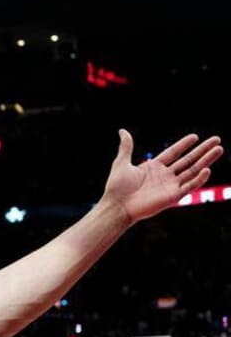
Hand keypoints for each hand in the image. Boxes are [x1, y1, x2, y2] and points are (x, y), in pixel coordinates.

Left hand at [101, 130, 221, 221]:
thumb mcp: (121, 163)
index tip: (195, 136)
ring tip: (219, 149)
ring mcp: (170, 186)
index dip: (184, 145)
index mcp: (153, 167)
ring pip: (193, 171)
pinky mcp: (173, 196)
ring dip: (206, 160)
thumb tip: (123, 131)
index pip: (173, 153)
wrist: (117, 205)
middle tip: (217, 140)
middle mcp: (165, 176)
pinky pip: (189, 186)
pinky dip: (199, 179)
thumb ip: (126, 147)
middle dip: (203, 150)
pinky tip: (207, 169)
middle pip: (188, 160)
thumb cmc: (117, 187)